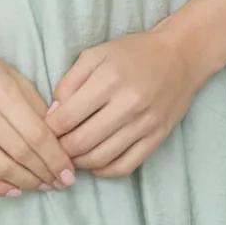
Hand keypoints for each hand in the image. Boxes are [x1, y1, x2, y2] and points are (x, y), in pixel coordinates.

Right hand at [0, 34, 74, 198]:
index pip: (35, 133)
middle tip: (60, 183)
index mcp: (0, 89)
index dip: (56, 157)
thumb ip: (35, 104)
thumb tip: (59, 137)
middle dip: (45, 172)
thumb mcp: (12, 74)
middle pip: (20, 152)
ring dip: (25, 182)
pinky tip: (12, 191)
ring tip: (42, 187)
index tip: (69, 172)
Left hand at [45, 20, 207, 176]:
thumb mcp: (95, 55)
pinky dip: (104, 171)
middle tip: (54, 147)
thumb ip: (69, 82)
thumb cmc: (132, 53)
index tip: (45, 129)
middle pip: (81, 142)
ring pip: (101, 158)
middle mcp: (128, 104)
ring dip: (79, 162)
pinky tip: (95, 163)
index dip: (49, 129)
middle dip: (61, 149)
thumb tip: (53, 114)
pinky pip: (126, 166)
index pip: (67, 118)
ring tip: (71, 155)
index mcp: (109, 80)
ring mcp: (145, 124)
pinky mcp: (158, 137)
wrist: (180, 56)